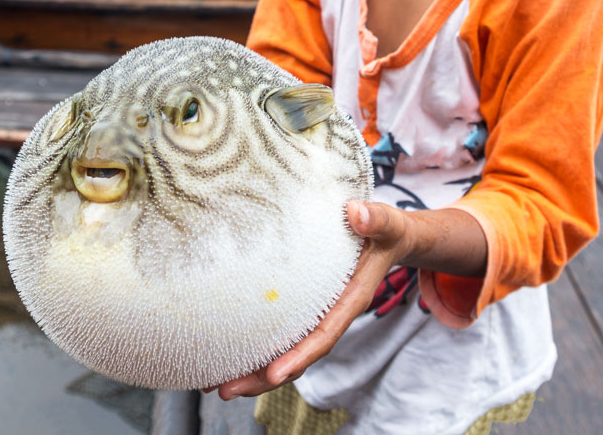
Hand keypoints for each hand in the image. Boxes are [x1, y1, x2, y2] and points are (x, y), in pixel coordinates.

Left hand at [211, 200, 414, 399]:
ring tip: (213, 385)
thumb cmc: (385, 232)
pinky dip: (254, 348)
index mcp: (350, 299)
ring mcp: (316, 313)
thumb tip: (355, 212)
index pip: (324, 334)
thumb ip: (375, 219)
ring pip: (284, 350)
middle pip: (297, 354)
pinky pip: (279, 332)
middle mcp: (331, 313)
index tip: (274, 375)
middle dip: (263, 378)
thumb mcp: (386, 224)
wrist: (388, 240)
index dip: (299, 356)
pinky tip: (225, 355)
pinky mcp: (304, 306)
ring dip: (251, 371)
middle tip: (225, 390)